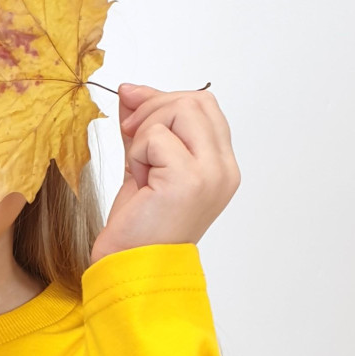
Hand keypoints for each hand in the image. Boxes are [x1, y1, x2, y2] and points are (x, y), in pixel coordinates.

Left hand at [90, 83, 240, 261]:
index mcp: (221, 165)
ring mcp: (211, 173)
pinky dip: (138, 153)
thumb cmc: (139, 225)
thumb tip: (131, 90)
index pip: (204, 106)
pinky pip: (157, 137)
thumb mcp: (144, 163)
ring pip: (179, 110)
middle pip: (195, 100)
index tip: (134, 106)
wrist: (131, 265)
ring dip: (146, 131)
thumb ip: (145, 126)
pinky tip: (139, 180)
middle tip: (130, 134)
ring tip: (140, 167)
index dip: (165, 99)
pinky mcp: (189, 179)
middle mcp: (224, 169)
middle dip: (153, 108)